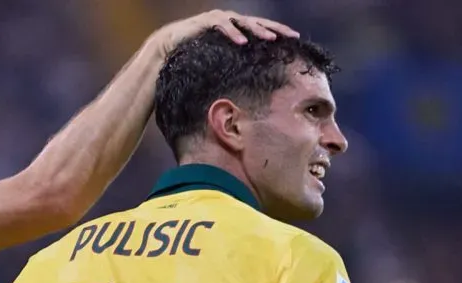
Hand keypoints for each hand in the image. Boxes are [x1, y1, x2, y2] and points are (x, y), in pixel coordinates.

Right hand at [148, 10, 299, 58]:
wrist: (166, 51)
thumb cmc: (193, 59)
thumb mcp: (218, 63)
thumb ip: (233, 66)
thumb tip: (250, 85)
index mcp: (236, 29)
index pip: (262, 28)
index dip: (279, 32)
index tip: (295, 40)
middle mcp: (230, 21)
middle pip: (258, 22)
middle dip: (275, 29)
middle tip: (291, 37)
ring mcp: (218, 18)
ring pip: (243, 22)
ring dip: (257, 30)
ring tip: (269, 39)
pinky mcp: (205, 21)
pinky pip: (222, 25)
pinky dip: (233, 32)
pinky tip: (242, 42)